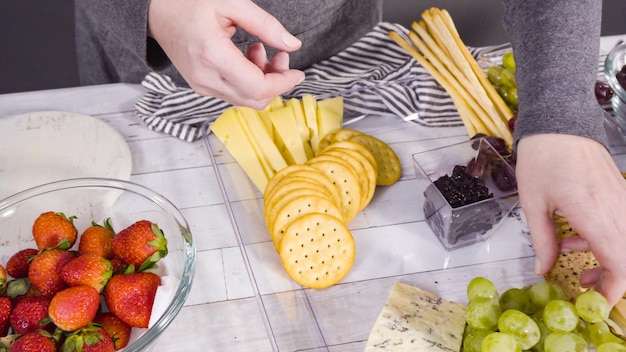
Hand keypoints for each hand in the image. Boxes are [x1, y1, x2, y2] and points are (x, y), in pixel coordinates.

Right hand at [147, 0, 304, 108]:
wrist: (156, 12)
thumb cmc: (188, 3)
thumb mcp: (231, 3)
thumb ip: (265, 25)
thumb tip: (293, 45)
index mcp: (213, 55)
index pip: (257, 87)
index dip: (283, 83)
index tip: (298, 72)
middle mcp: (206, 77)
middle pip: (255, 100)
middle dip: (276, 82)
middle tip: (279, 56)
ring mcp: (202, 86)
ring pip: (246, 100)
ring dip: (262, 81)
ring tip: (258, 50)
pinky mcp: (201, 87)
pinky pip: (234, 94)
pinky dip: (248, 81)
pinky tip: (246, 58)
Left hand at [516, 133, 625, 305]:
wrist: (560, 122)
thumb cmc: (543, 159)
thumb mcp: (533, 203)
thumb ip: (542, 240)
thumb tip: (543, 269)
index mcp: (595, 216)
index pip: (621, 267)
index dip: (611, 292)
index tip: (594, 304)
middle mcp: (617, 211)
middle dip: (609, 279)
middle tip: (583, 284)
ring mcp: (623, 201)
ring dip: (607, 259)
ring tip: (575, 260)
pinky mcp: (621, 193)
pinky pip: (622, 225)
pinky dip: (605, 238)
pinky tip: (577, 235)